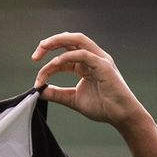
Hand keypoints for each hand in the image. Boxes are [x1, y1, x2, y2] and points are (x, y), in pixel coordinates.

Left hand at [32, 32, 147, 127]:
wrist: (121, 115)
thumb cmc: (103, 106)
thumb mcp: (72, 98)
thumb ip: (56, 93)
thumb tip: (38, 90)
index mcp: (86, 64)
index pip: (64, 54)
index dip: (47, 64)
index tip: (37, 80)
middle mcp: (93, 58)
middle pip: (70, 40)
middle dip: (50, 43)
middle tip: (35, 55)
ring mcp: (99, 60)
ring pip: (78, 40)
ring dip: (56, 42)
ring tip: (40, 52)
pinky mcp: (104, 66)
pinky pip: (84, 55)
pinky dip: (67, 57)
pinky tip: (55, 64)